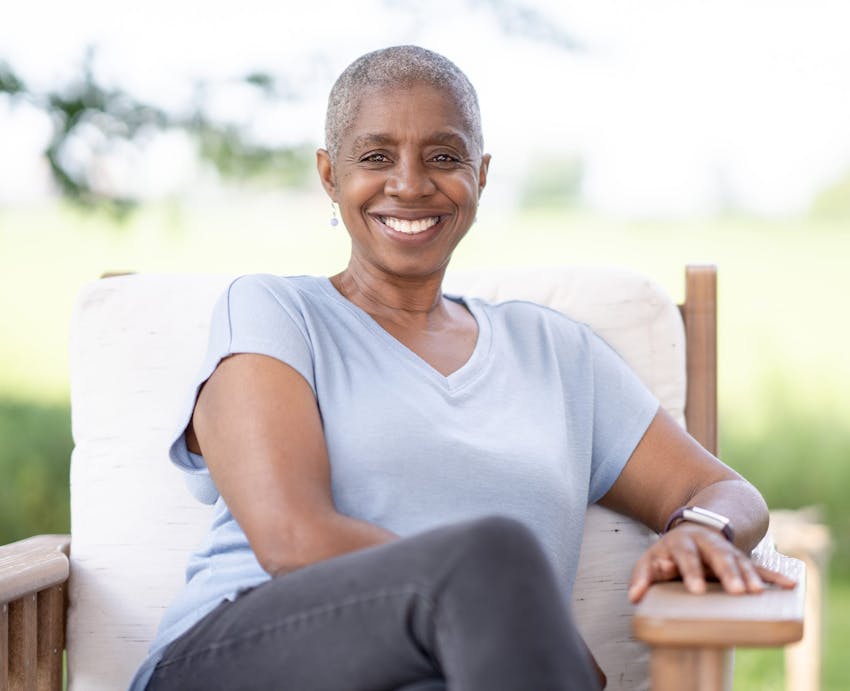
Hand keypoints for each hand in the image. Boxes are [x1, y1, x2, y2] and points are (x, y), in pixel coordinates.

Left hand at [627, 523, 796, 602]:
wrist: (691, 530)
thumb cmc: (667, 553)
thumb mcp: (650, 560)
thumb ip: (644, 576)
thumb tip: (634, 595)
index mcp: (682, 542)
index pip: (685, 555)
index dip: (690, 571)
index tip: (696, 589)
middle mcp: (706, 543)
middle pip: (717, 555)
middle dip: (727, 572)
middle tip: (735, 590)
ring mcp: (726, 549)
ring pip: (739, 560)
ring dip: (749, 576)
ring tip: (755, 593)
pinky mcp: (741, 558)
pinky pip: (760, 566)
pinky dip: (773, 575)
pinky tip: (789, 584)